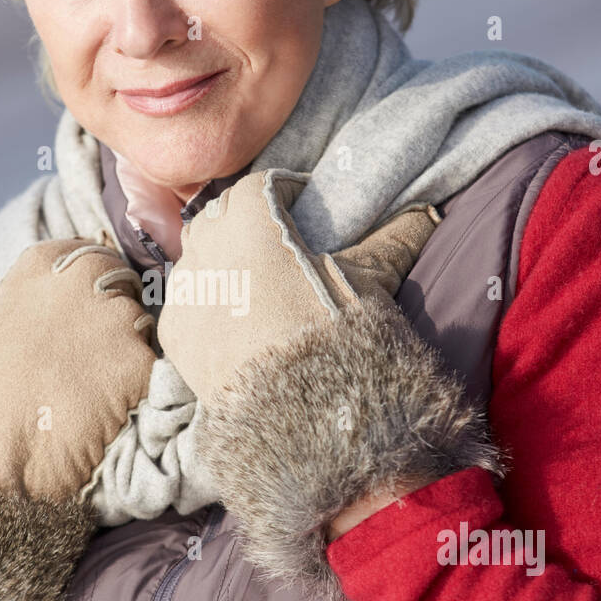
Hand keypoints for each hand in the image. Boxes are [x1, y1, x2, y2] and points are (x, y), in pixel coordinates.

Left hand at [158, 169, 438, 403]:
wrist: (304, 415)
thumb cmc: (339, 332)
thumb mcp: (371, 278)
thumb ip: (394, 236)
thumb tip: (426, 211)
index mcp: (249, 217)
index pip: (264, 185)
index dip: (289, 195)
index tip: (308, 211)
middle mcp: (206, 245)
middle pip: (223, 217)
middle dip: (249, 225)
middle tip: (284, 250)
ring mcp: (185, 290)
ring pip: (199, 258)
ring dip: (224, 264)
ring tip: (261, 289)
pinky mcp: (174, 333)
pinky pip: (188, 303)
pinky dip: (209, 305)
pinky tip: (238, 325)